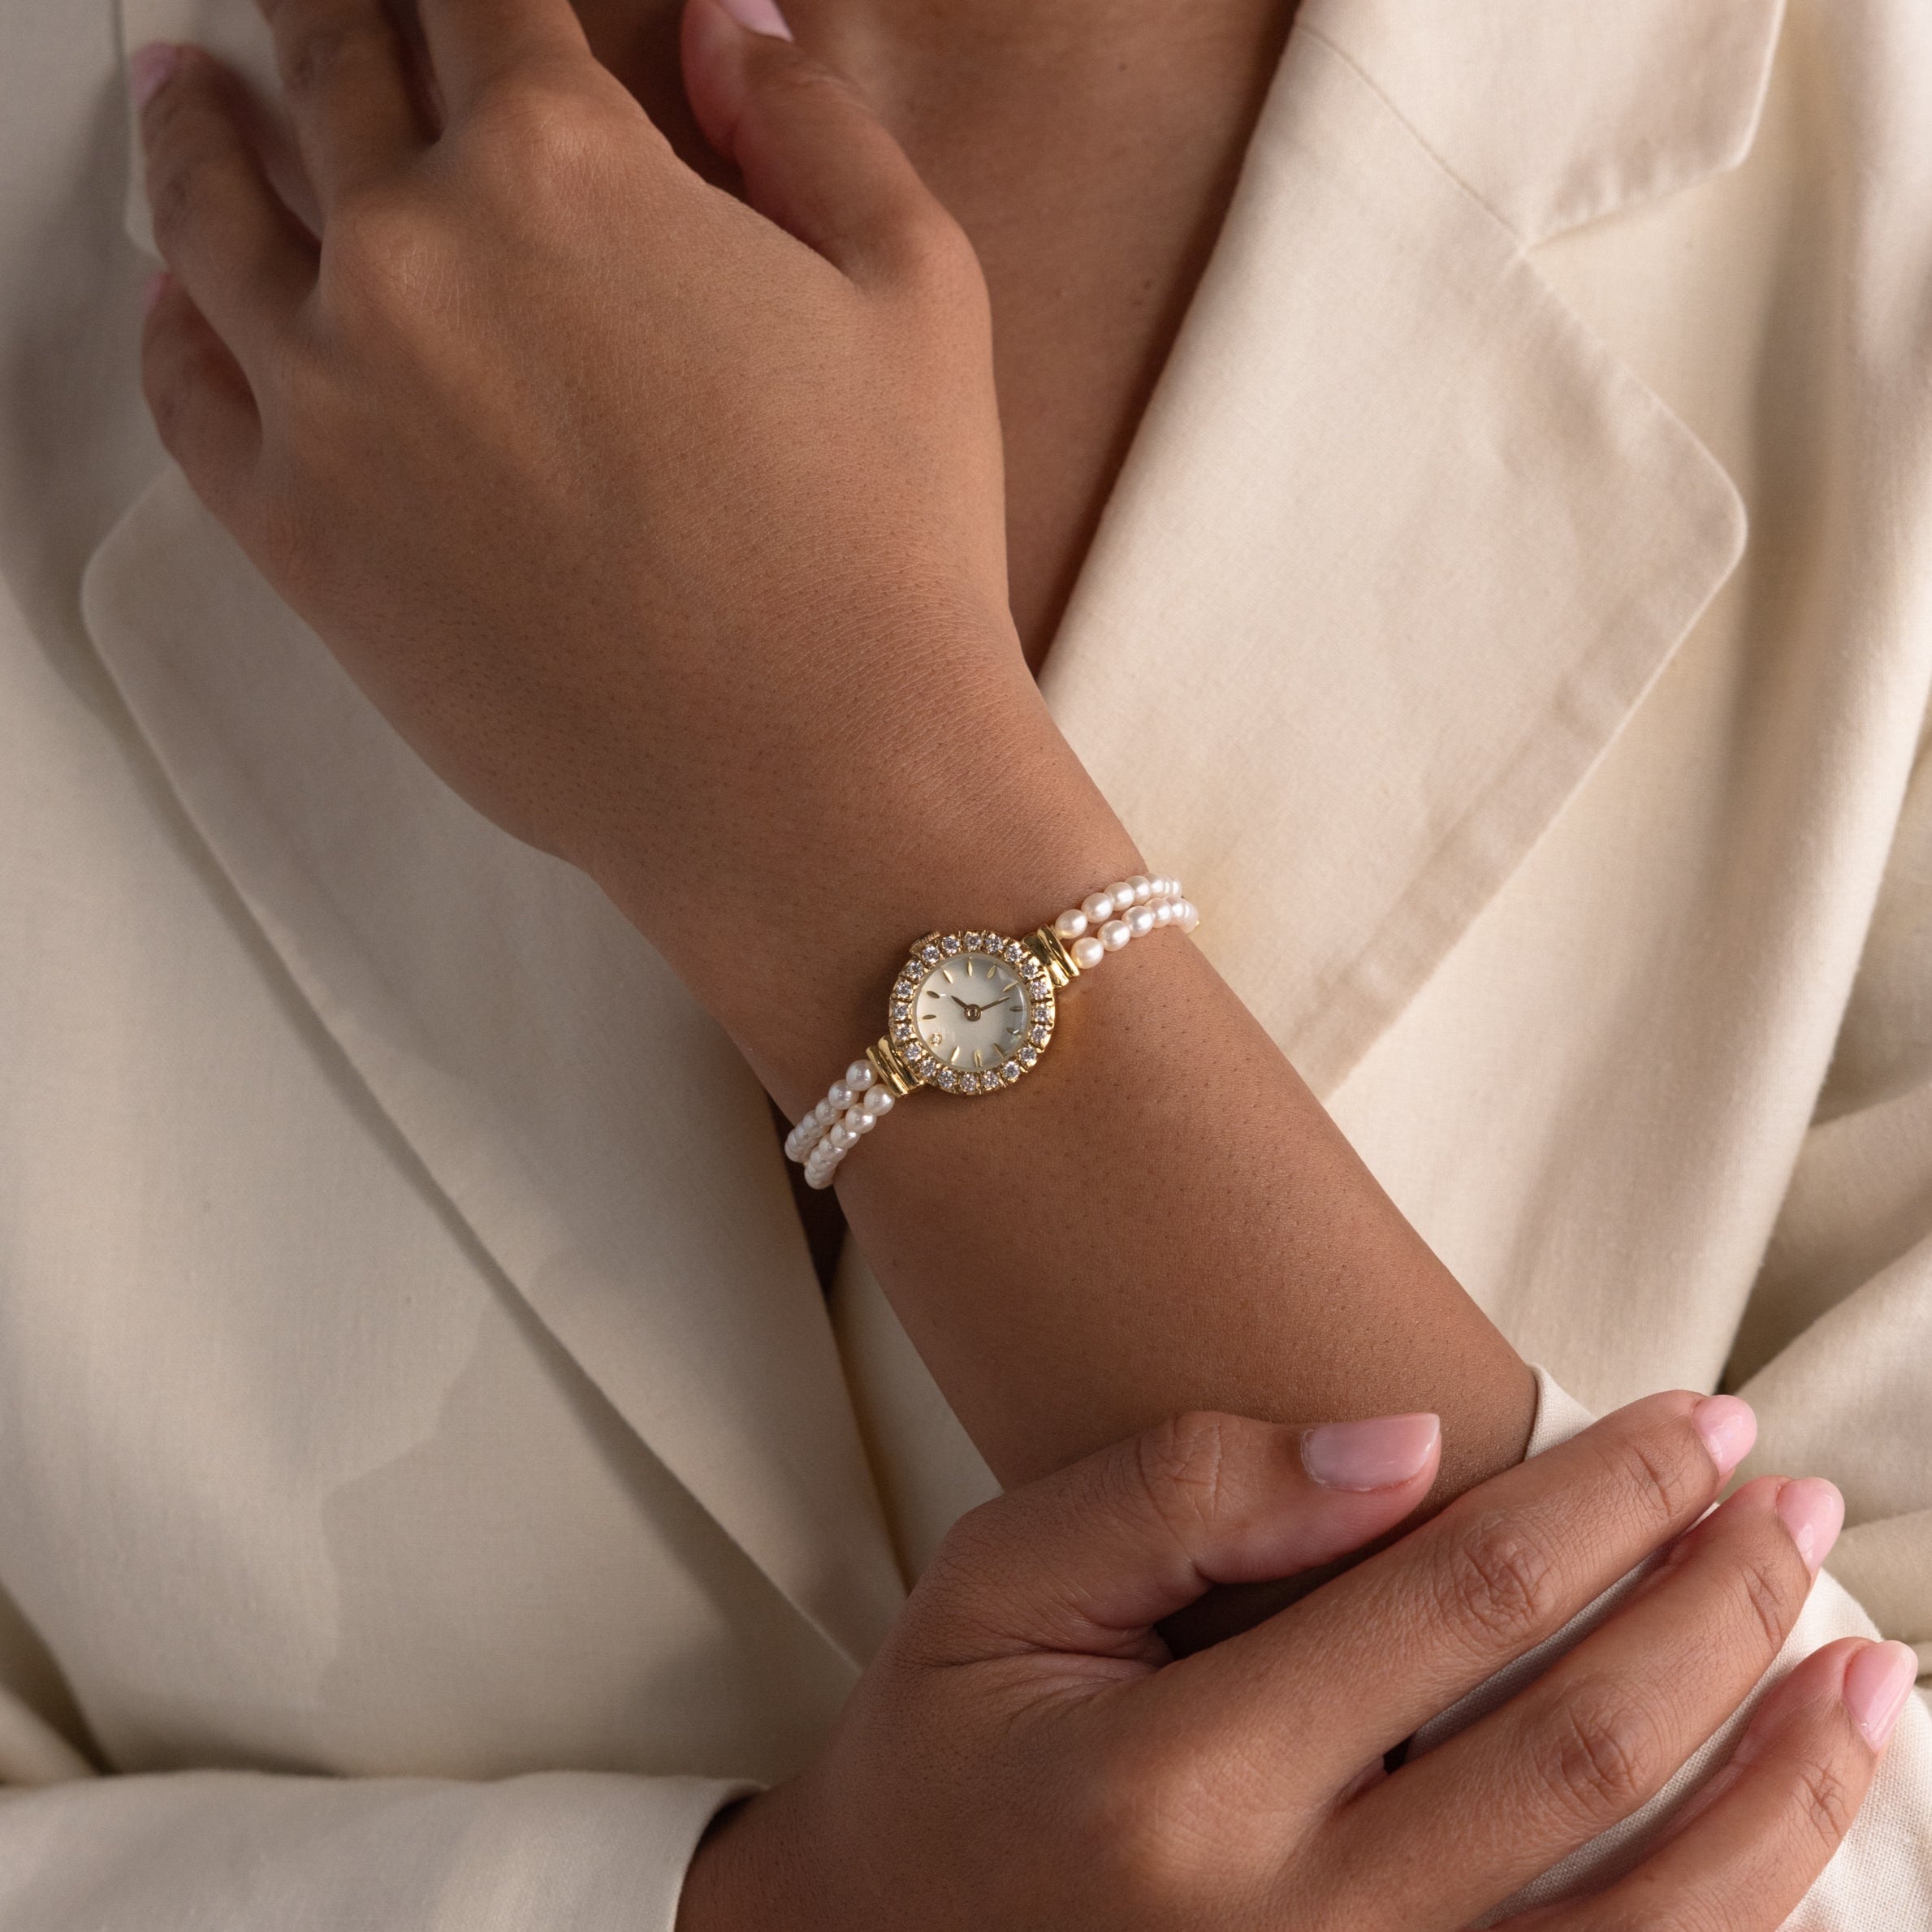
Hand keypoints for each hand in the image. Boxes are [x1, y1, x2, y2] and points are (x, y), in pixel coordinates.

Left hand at [132, 0, 1126, 1080]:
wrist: (815, 783)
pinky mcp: (299, 539)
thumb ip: (810, 122)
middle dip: (326, 12)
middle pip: (330, 72)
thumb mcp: (918, 290)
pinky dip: (175, 318)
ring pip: (215, 214)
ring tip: (189, 90)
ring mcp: (331, 399)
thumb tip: (724, 32)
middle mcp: (413, 255)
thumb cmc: (886, 549)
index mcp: (563, 165)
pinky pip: (189, 391)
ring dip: (202, 130)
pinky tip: (187, 291)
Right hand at [678, 1394, 1907, 1930]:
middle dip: (1720, 1606)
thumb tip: (1409, 1448)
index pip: (1464, 1598)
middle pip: (1585, 1752)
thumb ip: (1185, 1494)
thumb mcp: (1004, 1581)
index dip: (1610, 1494)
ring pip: (1653, 1927)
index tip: (1696, 1419)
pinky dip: (1732, 1927)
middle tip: (1793, 1499)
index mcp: (1182, 1784)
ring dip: (1784, 1787)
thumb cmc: (951, 1757)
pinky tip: (1790, 1838)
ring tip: (1865, 1668)